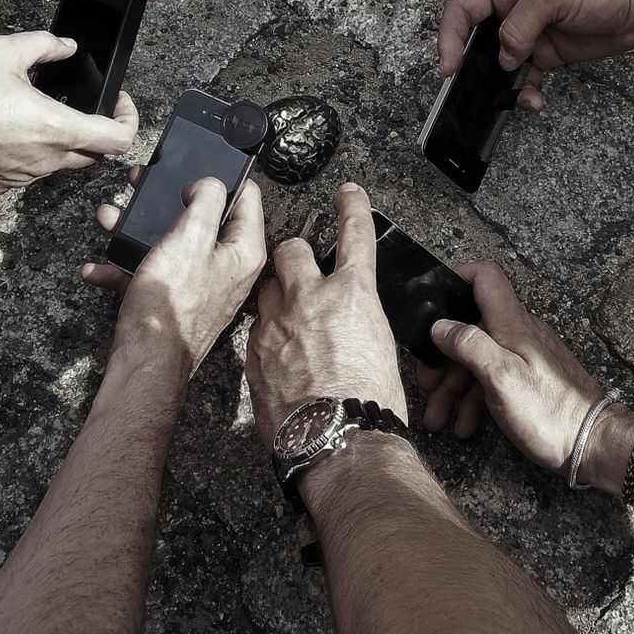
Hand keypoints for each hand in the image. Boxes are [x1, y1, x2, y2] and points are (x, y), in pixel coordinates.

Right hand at [0, 32, 138, 193]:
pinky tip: (14, 131)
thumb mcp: (5, 52)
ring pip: (61, 164)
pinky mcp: (0, 183)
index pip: (119, 140)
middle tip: (88, 108)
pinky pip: (29, 172)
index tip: (119, 103)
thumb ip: (45, 45)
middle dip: (98, 132)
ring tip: (42, 114)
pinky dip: (31, 153)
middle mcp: (46, 159)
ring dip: (63, 143)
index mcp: (58, 128)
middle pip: (94, 155)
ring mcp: (23, 176)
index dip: (129, 120)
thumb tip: (64, 46)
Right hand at [82, 175, 266, 378]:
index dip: (219, 178)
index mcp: (244, 251)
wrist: (145, 364)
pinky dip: (126, 268)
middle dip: (168, 201)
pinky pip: (153, 274)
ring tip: (111, 219)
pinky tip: (100, 268)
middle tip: (143, 185)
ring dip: (138, 231)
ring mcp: (202, 287)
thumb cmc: (170, 305)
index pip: (248, 197)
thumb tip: (210, 183)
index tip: (193, 170)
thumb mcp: (189, 237)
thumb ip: (205, 200)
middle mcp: (229, 269)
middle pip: (204, 218)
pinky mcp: (176, 302)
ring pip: (172, 244)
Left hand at [246, 184, 405, 451]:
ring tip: (288, 317)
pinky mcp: (253, 350)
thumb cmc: (370, 402)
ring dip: (277, 294)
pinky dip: (266, 332)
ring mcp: (276, 322)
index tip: (347, 193)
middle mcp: (311, 297)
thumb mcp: (380, 348)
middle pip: (291, 250)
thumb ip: (359, 321)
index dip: (351, 207)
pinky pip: (256, 327)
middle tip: (303, 272)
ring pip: (266, 287)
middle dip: (296, 256)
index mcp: (352, 294)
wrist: (336, 440)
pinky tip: (278, 354)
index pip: (354, 234)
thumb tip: (350, 322)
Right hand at [424, 262, 604, 475]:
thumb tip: (440, 325)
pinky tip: (464, 427)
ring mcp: (522, 358)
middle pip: (469, 328)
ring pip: (476, 361)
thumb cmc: (548, 411)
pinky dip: (473, 401)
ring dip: (452, 389)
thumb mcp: (502, 378)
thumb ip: (470, 345)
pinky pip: (491, 382)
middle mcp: (517, 334)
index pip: (485, 278)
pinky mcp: (526, 382)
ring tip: (437, 420)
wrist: (593, 445)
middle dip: (441, 356)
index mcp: (512, 324)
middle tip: (425, 386)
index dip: (456, 278)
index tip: (430, 302)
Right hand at [438, 0, 633, 109]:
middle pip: (475, 39)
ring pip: (500, 64)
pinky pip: (525, 78)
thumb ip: (521, 24)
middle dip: (470, 66)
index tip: (450, 64)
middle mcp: (512, 10)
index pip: (463, 9)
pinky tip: (535, 99)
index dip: (450, 36)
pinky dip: (525, 91)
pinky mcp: (547, 54)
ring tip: (513, 96)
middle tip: (467, 88)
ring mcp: (530, 34)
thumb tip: (503, 56)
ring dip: (500, 84)